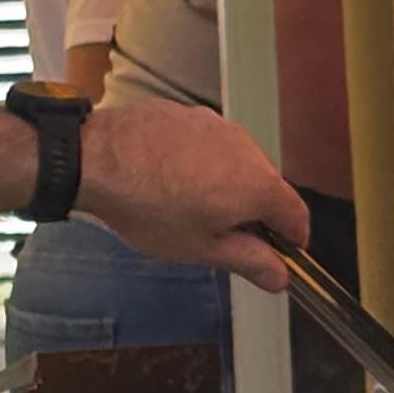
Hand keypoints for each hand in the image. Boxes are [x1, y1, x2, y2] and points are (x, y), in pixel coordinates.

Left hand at [77, 99, 308, 289]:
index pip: (297, 214)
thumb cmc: (150, 208)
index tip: (284, 251)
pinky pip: (210, 144)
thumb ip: (249, 261)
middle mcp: (247, 149)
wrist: (96, 159)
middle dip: (257, 211)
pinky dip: (204, 162)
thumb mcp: (201, 248)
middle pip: (268, 185)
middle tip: (229, 235)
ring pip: (239, 162)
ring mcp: (218, 126)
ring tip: (194, 204)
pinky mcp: (190, 115)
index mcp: (259, 186)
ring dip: (230, 184)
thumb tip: (280, 277)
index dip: (293, 238)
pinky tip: (173, 178)